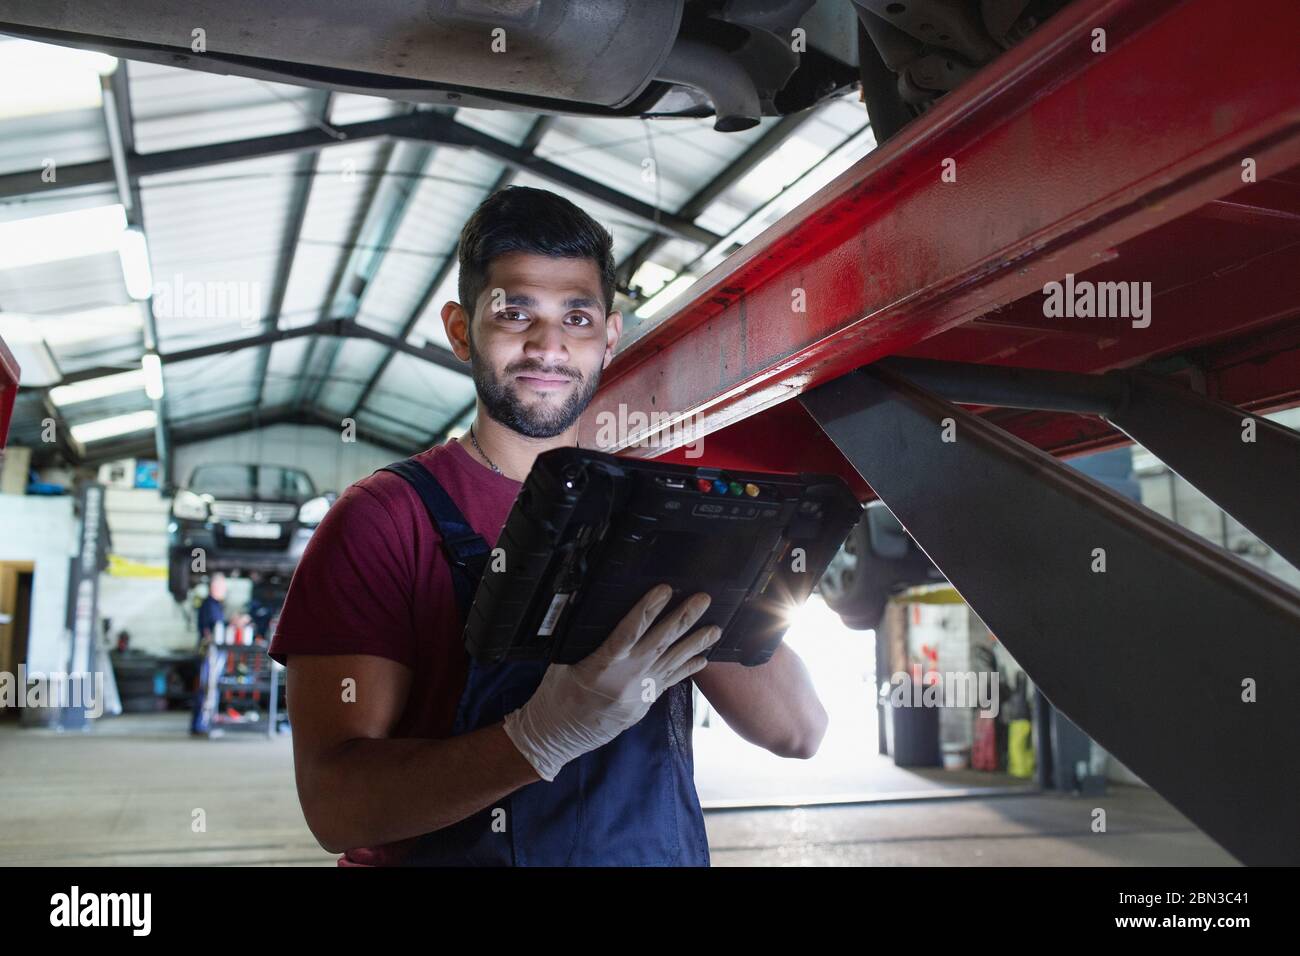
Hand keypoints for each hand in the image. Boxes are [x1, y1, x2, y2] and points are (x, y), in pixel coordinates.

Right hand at [502, 584, 720, 780]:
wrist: (557, 738)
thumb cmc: (554, 697)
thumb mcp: (560, 664)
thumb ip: (582, 641)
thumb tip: (594, 610)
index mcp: (600, 667)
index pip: (628, 633)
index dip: (647, 610)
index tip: (665, 590)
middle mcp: (625, 680)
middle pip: (659, 644)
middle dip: (682, 620)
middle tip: (704, 599)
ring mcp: (638, 695)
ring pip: (671, 663)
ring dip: (694, 643)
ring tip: (715, 628)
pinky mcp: (643, 705)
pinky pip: (669, 682)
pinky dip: (686, 669)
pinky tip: (703, 658)